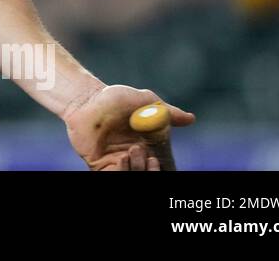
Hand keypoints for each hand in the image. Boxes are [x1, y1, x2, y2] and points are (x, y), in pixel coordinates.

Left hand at [63, 84, 194, 170]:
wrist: (87, 100)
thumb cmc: (116, 99)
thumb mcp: (146, 102)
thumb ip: (168, 112)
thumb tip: (191, 119)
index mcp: (150, 147)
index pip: (164, 167)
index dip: (166, 170)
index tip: (164, 164)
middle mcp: (136, 159)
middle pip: (150, 176)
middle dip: (153, 172)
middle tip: (152, 159)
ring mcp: (118, 164)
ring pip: (134, 178)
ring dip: (138, 170)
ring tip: (134, 150)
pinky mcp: (101, 167)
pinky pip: (113, 179)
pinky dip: (122, 173)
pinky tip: (122, 157)